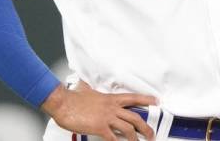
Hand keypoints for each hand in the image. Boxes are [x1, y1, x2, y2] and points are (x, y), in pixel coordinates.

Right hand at [41, 80, 157, 140]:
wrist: (63, 102)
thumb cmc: (73, 98)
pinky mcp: (99, 127)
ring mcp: (106, 118)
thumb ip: (90, 89)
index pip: (133, 98)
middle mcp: (111, 108)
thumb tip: (86, 85)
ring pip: (128, 129)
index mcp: (110, 99)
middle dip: (146, 128)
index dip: (146, 100)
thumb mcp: (87, 90)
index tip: (156, 102)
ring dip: (136, 138)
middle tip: (151, 134)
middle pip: (135, 117)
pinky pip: (113, 138)